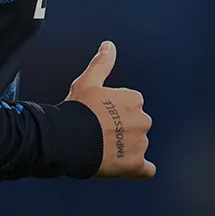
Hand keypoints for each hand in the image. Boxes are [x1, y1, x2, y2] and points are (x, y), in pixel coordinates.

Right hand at [65, 41, 154, 179]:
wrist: (69, 138)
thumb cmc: (78, 109)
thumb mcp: (88, 82)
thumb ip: (102, 64)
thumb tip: (109, 45)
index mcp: (134, 99)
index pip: (130, 105)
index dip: (115, 110)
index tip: (101, 115)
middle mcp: (142, 120)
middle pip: (136, 125)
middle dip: (123, 129)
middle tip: (99, 133)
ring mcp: (140, 144)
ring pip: (137, 146)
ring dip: (125, 148)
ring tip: (103, 150)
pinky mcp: (135, 164)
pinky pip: (145, 170)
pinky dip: (141, 170)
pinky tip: (133, 170)